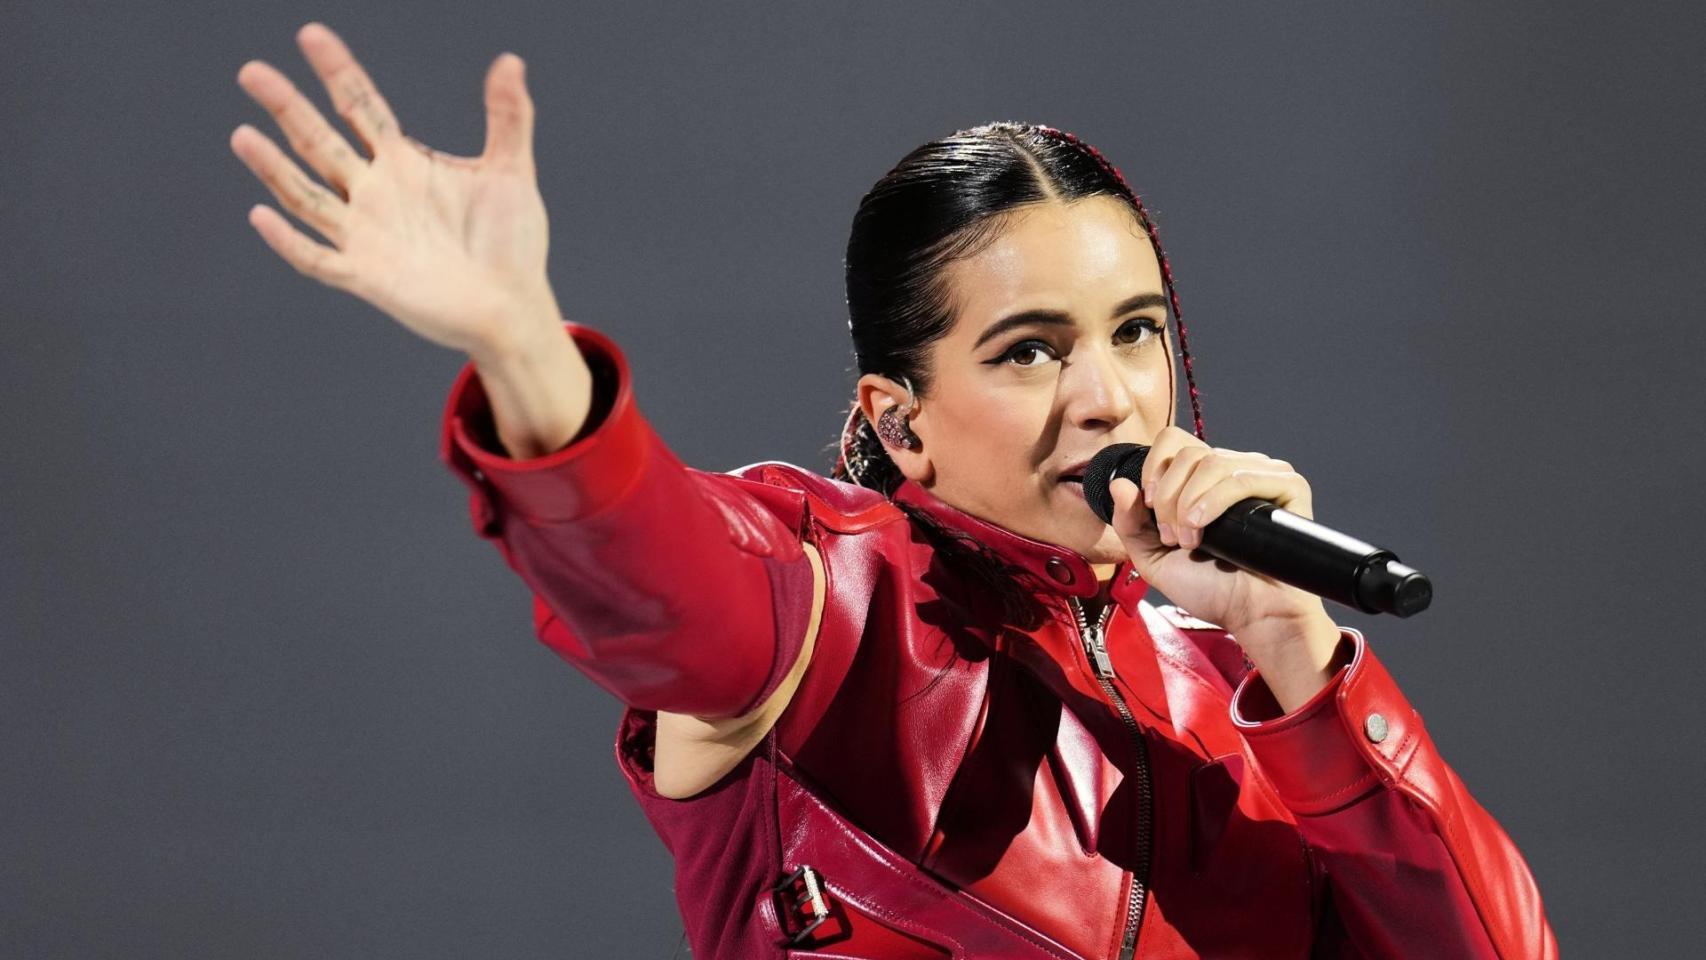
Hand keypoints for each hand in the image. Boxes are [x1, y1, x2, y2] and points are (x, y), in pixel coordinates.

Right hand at [231, 22, 561, 359]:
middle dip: (287, 107)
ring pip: (307, 196)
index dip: (337, 71)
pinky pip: (317, 259)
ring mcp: (365, 236)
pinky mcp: (366, 277)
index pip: (359, 107)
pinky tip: (262, 216)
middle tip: (251, 71)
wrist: (514, 307)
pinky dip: (288, 241)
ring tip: (242, 136)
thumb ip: (508, 116)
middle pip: (319, 142)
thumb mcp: (512, 171)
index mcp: (402, 163)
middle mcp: (374, 194)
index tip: (310, 34)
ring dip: (274, 169)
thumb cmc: (511, 244)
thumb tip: (510, 61)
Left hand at [1107, 425, 1333, 646]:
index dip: (1154, 469)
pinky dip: (1215, 501)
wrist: (1250, 616)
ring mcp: (1263, 475)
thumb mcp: (1154, 556)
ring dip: (1189, 504)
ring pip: (1212, 462)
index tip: (1150, 508)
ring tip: (1191, 541)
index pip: (1174, 440)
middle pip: (1188, 452)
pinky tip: (1205, 529)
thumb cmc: (1210, 588)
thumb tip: (1119, 483)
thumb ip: (1130, 522)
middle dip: (1169, 497)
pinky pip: (1245, 477)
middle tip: (1173, 537)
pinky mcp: (1289, 487)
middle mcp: (1234, 469)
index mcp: (1203, 477)